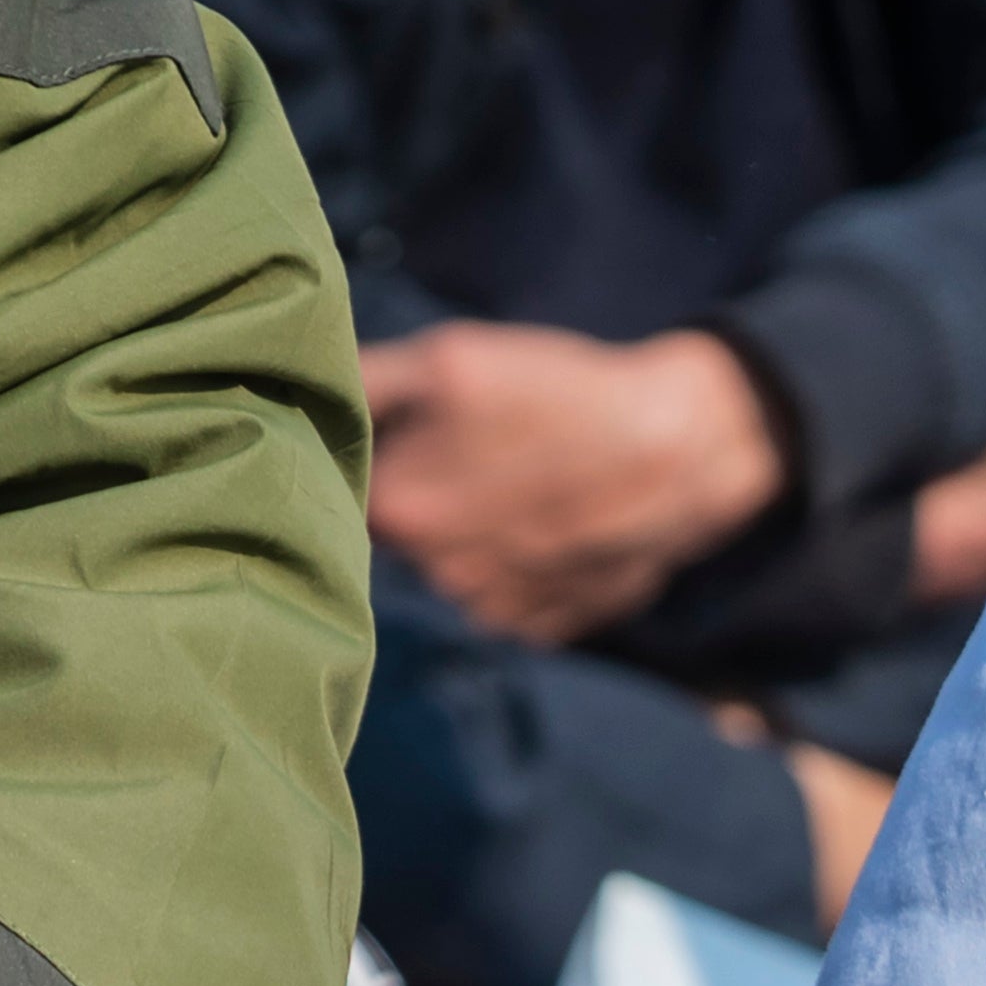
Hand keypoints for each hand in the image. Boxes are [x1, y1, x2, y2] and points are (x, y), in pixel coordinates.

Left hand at [360, 321, 786, 643]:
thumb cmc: (565, 393)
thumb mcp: (453, 358)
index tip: (410, 432)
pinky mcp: (546, 627)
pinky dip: (521, 566)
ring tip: (529, 487)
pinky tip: (556, 524)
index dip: (375, 454)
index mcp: (399, 511)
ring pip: (454, 567)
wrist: (686, 448)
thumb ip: (363, 382)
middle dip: (426, 494)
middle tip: (480, 451)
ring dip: (474, 534)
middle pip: (401, 533)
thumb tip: (299, 394)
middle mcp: (439, 576)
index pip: (341, 487)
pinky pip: (507, 597)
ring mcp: (497, 608)